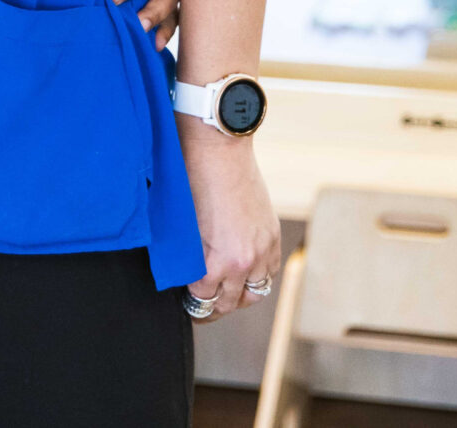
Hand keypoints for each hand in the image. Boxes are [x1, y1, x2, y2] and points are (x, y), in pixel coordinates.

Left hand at [177, 125, 280, 321]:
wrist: (219, 149)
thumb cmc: (191, 181)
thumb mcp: (183, 228)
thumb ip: (188, 259)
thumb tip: (185, 277)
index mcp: (220, 262)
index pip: (204, 299)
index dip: (191, 303)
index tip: (184, 303)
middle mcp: (246, 262)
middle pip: (231, 302)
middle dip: (213, 308)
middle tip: (200, 307)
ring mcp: (264, 249)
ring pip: (255, 293)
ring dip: (238, 296)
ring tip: (223, 293)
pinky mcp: (273, 235)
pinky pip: (270, 272)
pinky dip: (258, 277)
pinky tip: (243, 274)